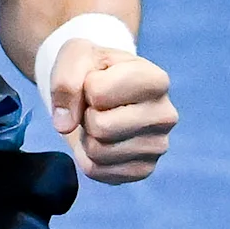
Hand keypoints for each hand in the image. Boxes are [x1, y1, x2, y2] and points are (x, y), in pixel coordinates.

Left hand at [47, 43, 176, 183]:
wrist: (102, 92)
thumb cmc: (94, 70)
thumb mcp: (76, 57)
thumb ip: (66, 81)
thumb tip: (64, 125)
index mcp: (156, 80)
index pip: (97, 93)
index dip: (86, 87)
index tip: (96, 83)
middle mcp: (165, 115)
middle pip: (100, 127)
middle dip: (86, 115)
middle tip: (96, 107)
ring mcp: (157, 146)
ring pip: (98, 152)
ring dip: (87, 137)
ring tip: (100, 121)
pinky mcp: (143, 170)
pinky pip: (97, 171)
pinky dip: (88, 158)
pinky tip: (102, 141)